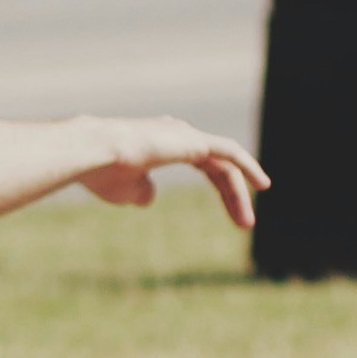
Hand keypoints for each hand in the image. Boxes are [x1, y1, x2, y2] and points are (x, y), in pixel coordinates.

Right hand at [77, 116, 266, 229]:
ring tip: (246, 223)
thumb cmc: (102, 172)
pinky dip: (248, 166)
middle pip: (217, 167)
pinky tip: (262, 185)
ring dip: (237, 194)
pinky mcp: (194, 141)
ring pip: (224, 164)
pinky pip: (229, 153)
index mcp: (161, 142)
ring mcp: (186, 135)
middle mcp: (176, 134)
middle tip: (244, 223)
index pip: (202, 165)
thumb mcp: (124, 190)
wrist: (94, 154)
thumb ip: (140, 192)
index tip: (231, 212)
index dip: (220, 188)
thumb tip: (149, 197)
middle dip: (231, 195)